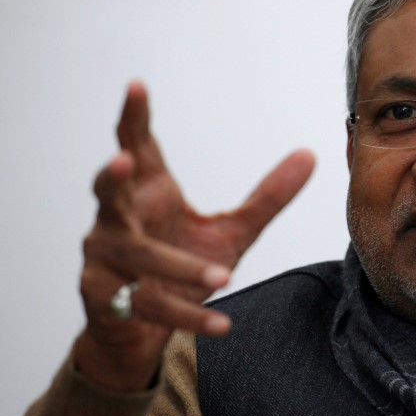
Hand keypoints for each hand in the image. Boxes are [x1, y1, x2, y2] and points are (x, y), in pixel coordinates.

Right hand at [74, 82, 314, 391]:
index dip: (134, 117)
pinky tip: (223, 325)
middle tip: (123, 160)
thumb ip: (267, 196)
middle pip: (108, 191)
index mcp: (149, 192)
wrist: (143, 331)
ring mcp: (105, 259)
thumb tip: (310, 153)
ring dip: (180, 266)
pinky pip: (148, 305)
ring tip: (222, 276)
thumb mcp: (233, 230)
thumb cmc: (182, 265)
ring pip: (138, 256)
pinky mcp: (105, 299)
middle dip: (113, 176)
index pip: (137, 147)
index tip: (136, 85)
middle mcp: (119, 218)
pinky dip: (188, 315)